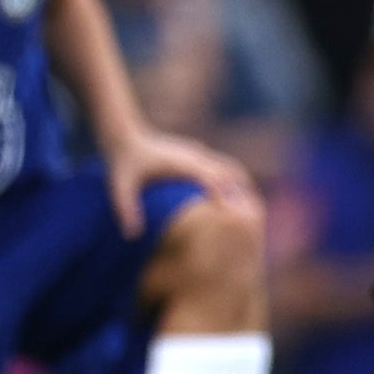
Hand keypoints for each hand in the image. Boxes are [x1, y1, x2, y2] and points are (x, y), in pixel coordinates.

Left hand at [108, 129, 258, 236]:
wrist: (127, 138)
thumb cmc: (123, 165)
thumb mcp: (118, 187)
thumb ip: (125, 209)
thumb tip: (131, 235)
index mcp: (179, 165)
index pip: (208, 178)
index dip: (222, 195)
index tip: (234, 215)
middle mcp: (194, 157)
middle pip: (228, 172)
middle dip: (242, 193)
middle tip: (255, 218)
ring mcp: (198, 155)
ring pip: (231, 167)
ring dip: (243, 186)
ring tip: (253, 211)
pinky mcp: (199, 156)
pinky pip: (224, 167)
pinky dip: (236, 182)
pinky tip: (240, 202)